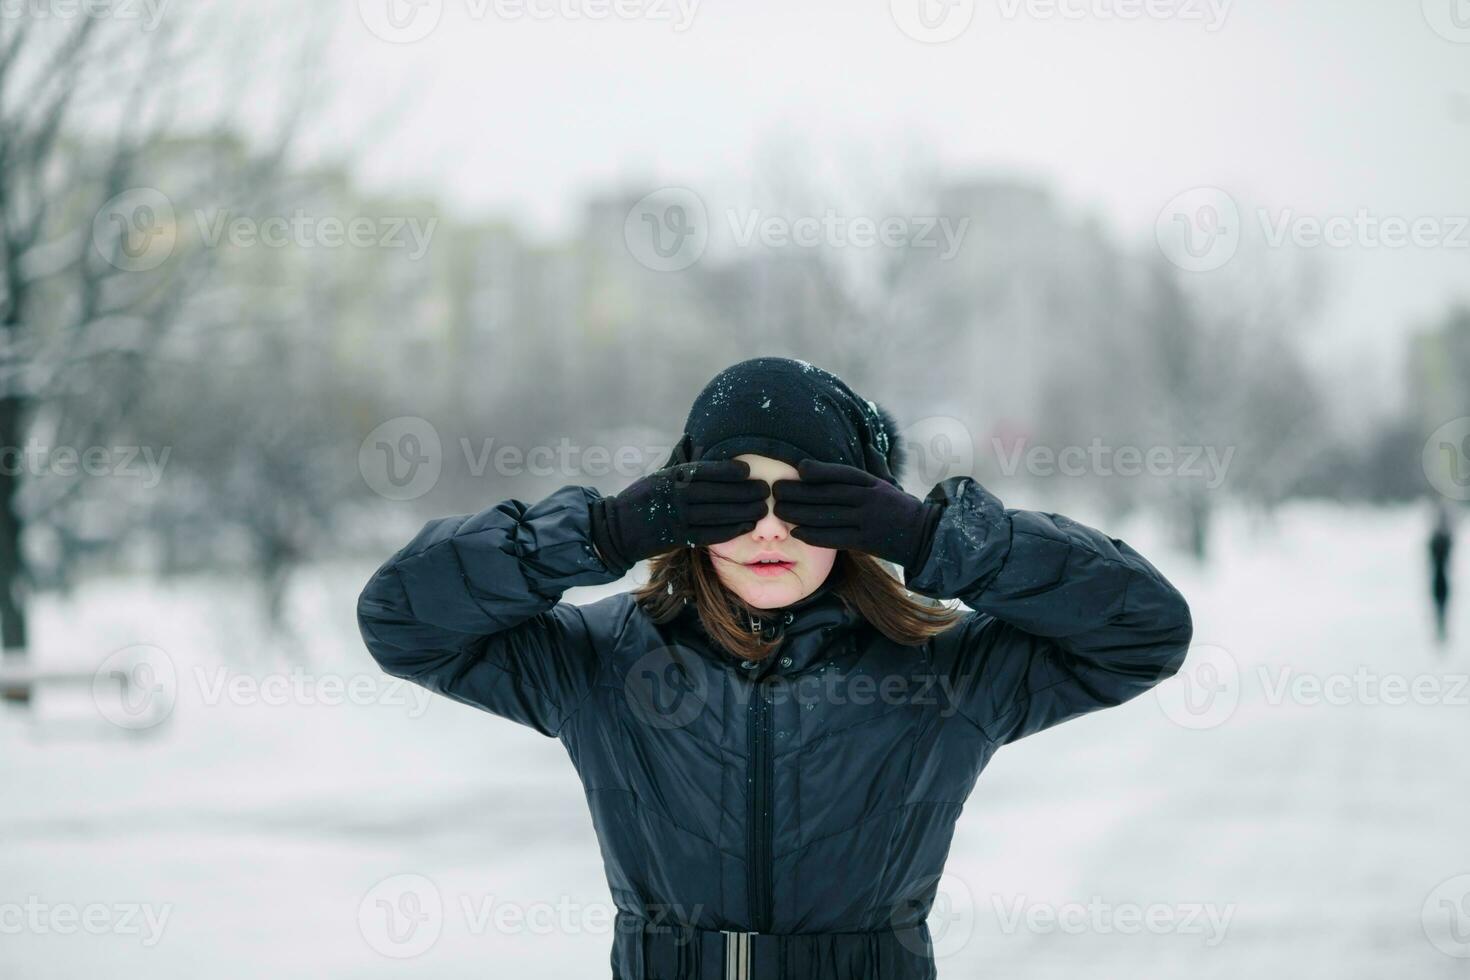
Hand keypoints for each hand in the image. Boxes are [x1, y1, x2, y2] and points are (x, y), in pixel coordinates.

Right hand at [589, 459, 769, 569]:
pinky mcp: (678, 538)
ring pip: (717, 514)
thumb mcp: (658, 475)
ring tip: (762, 509)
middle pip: (717, 493)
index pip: (706, 471)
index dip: (729, 470)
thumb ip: (680, 464)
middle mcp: (676, 496)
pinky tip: (745, 526)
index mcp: (672, 477)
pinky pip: (710, 534)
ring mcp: (678, 518)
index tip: (748, 470)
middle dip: (745, 492)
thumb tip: (692, 439)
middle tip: (765, 490)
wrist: (618, 528)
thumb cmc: (643, 498)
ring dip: (743, 512)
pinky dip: (730, 530)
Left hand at [771, 458, 941, 568]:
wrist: (923, 536)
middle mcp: (870, 499)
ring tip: (779, 511)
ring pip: (828, 515)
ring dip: (800, 513)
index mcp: (873, 483)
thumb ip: (871, 466)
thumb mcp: (886, 483)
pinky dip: (815, 536)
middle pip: (830, 494)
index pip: (844, 473)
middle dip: (800, 492)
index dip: (821, 470)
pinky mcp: (866, 542)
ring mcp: (868, 521)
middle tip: (777, 490)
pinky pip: (836, 538)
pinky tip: (797, 532)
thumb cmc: (897, 508)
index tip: (799, 467)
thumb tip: (863, 445)